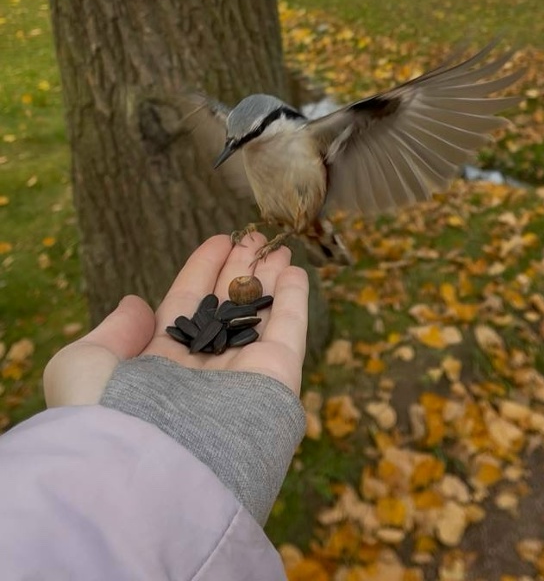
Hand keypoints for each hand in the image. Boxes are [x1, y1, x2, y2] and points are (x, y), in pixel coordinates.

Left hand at [44, 234, 308, 406]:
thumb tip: (136, 305)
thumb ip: (113, 331)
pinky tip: (294, 270)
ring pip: (260, 316)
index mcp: (158, 367)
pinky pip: (288, 333)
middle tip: (255, 236)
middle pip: (227, 308)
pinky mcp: (274, 383)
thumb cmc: (104, 419)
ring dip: (271, 279)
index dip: (202, 271)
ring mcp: (241, 378)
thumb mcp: (83, 365)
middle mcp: (202, 372)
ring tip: (279, 245)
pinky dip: (294, 301)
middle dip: (240, 271)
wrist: (148, 473)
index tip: (219, 240)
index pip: (186, 305)